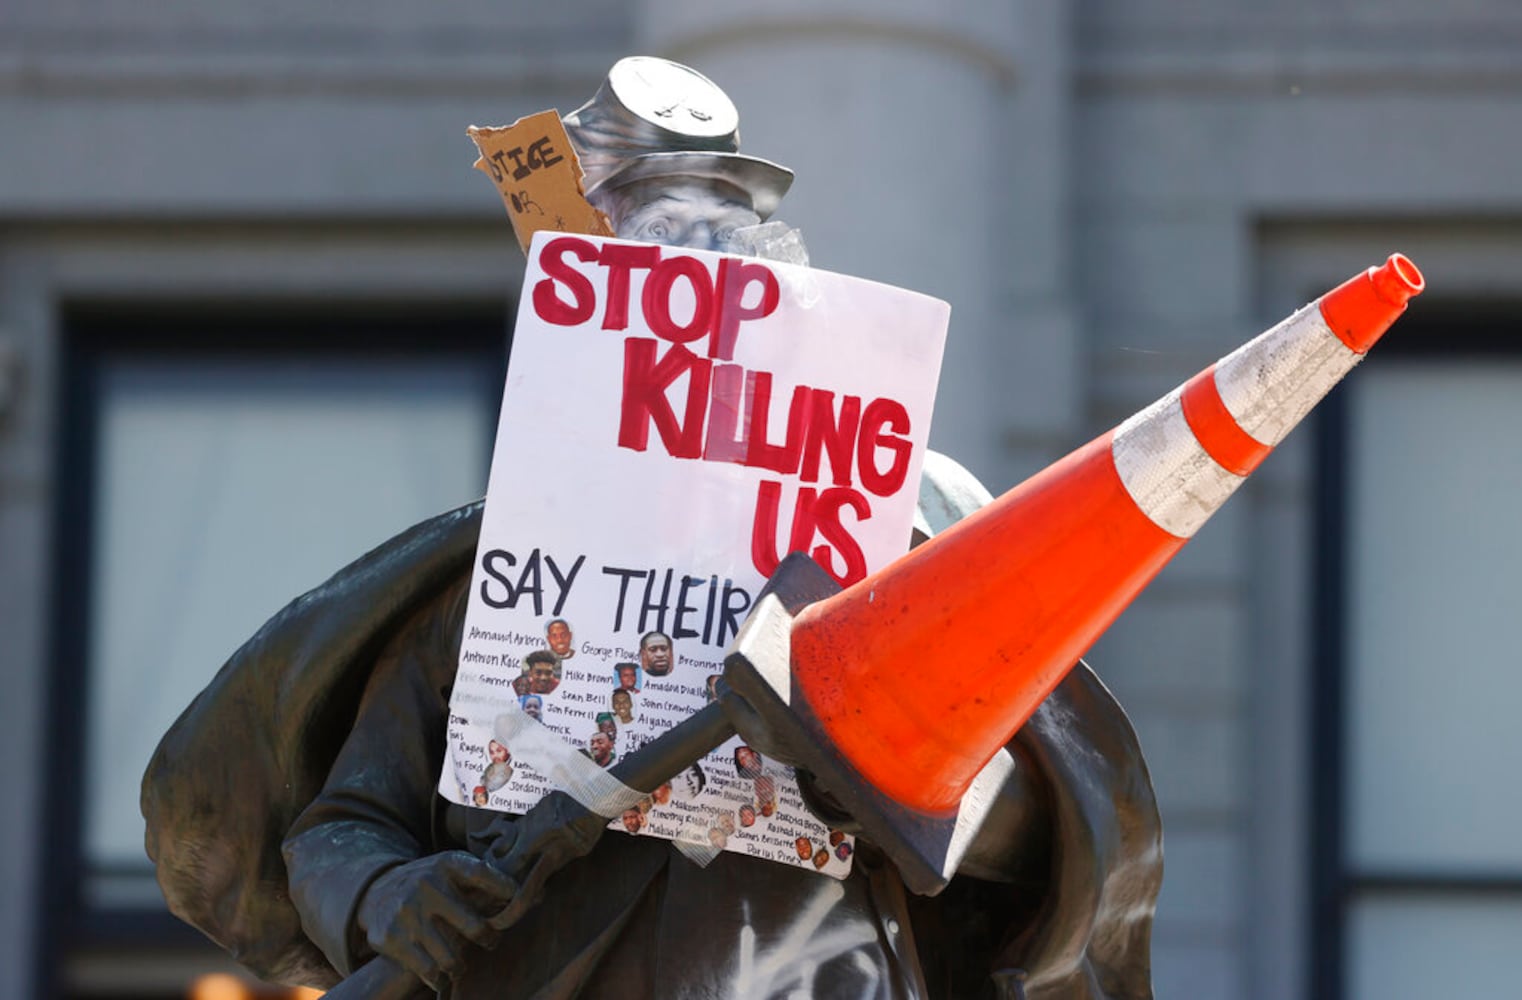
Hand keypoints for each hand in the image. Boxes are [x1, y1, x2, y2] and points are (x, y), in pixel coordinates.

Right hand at [355, 851, 515, 990]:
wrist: (378, 890)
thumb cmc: (432, 883)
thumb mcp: (455, 870)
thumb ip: (490, 881)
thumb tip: (540, 895)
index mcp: (446, 864)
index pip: (482, 873)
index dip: (504, 888)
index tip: (518, 898)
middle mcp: (426, 885)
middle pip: (473, 926)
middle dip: (488, 939)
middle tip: (490, 941)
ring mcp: (408, 913)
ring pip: (451, 956)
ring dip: (460, 965)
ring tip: (461, 963)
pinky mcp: (391, 937)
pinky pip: (427, 971)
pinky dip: (438, 978)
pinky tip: (442, 975)